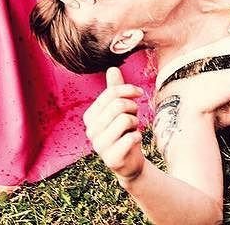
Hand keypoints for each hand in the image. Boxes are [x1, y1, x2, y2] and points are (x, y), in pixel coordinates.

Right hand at [83, 67, 146, 183]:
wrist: (130, 161)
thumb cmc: (124, 130)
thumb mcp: (120, 108)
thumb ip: (116, 89)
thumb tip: (112, 68)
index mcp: (90, 116)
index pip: (111, 93)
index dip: (129, 90)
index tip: (139, 93)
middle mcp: (91, 131)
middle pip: (118, 105)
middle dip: (133, 108)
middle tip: (134, 116)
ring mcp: (99, 146)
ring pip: (126, 119)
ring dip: (136, 123)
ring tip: (132, 130)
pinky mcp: (111, 158)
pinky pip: (131, 138)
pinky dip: (138, 136)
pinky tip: (135, 141)